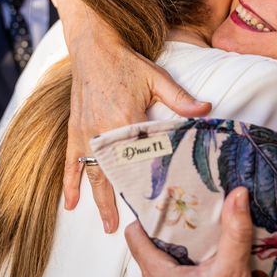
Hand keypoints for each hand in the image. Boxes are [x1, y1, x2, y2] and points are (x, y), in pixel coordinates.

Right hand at [54, 0, 210, 232]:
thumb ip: (180, 98)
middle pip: (111, 174)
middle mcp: (102, 132)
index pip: (137, 159)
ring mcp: (85, 132)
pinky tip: (70, 202)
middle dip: (116, 202)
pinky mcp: (75, 129)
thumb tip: (206, 110)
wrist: (92, 48)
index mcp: (124, 120)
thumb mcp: (156, 78)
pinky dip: (70, 182)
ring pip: (92, 173)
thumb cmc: (126, 63)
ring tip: (104, 223)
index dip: (143, 183)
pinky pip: (71, 162)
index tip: (151, 205)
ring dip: (97, 199)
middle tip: (121, 227)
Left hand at [125, 187, 253, 276]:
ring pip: (161, 257)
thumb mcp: (231, 270)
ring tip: (195, 226)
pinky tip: (203, 252)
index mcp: (157, 273)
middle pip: (148, 243)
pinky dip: (184, 258)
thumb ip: (234, 233)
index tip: (160, 198)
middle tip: (183, 205)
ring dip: (177, 243)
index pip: (134, 234)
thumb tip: (237, 196)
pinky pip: (171, 270)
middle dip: (165, 225)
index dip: (144, 214)